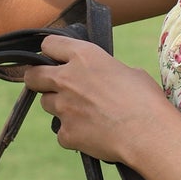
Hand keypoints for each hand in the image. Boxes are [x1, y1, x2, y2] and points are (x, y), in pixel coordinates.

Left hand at [22, 35, 172, 165]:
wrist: (148, 133)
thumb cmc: (145, 99)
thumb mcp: (127, 71)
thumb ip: (103, 70)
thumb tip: (100, 78)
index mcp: (83, 55)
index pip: (48, 44)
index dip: (50, 52)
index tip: (54, 58)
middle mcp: (67, 79)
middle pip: (32, 76)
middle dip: (38, 79)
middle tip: (50, 85)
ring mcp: (63, 108)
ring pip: (46, 104)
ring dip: (59, 107)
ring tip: (83, 112)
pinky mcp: (66, 133)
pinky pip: (62, 132)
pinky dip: (72, 133)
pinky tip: (91, 134)